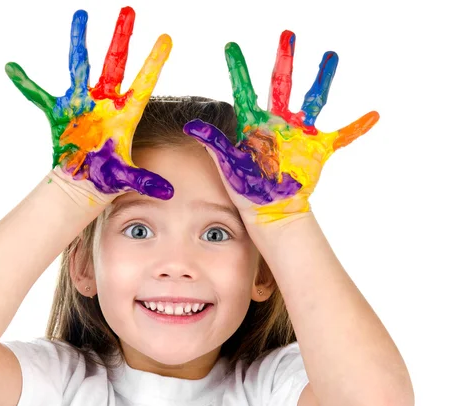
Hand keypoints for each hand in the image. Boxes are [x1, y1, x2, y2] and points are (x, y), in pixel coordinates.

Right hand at [5, 7, 173, 203]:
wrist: (82, 181)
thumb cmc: (107, 177)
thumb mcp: (126, 177)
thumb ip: (146, 180)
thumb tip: (169, 193)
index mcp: (125, 115)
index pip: (143, 84)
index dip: (154, 62)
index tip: (167, 38)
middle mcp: (104, 103)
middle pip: (114, 64)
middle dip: (122, 38)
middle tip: (129, 10)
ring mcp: (82, 105)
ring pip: (80, 66)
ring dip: (79, 42)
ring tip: (81, 14)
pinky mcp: (60, 112)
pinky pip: (39, 95)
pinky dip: (25, 83)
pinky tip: (12, 68)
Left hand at [184, 30, 378, 225]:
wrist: (271, 210)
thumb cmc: (246, 189)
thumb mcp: (229, 165)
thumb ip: (214, 143)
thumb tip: (191, 125)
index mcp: (254, 124)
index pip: (244, 90)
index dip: (238, 69)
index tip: (230, 46)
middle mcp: (277, 123)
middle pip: (281, 84)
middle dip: (284, 59)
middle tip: (287, 34)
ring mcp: (299, 135)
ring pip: (313, 99)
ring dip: (322, 78)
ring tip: (331, 55)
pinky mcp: (317, 149)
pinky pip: (342, 136)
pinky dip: (357, 128)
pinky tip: (374, 116)